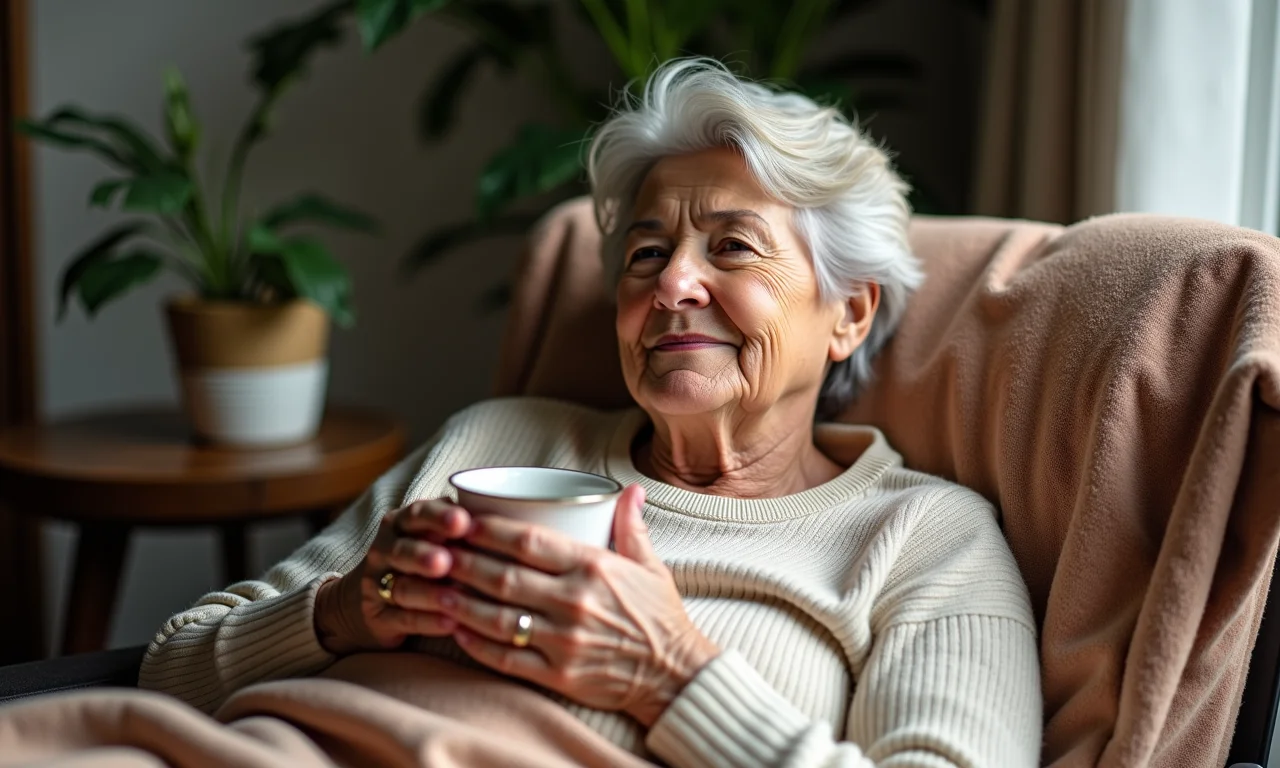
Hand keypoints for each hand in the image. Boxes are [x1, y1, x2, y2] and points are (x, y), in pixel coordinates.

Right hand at [313, 498, 470, 654]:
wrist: (374, 600)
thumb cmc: (423, 558)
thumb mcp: (437, 535)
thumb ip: (461, 524)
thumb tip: (506, 509)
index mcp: (400, 523)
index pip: (417, 514)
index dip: (439, 517)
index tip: (463, 521)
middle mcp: (383, 550)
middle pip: (402, 550)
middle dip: (424, 555)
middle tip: (446, 561)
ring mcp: (376, 584)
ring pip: (401, 587)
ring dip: (427, 592)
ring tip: (452, 596)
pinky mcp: (378, 617)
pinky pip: (402, 619)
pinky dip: (427, 621)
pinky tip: (450, 623)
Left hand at [440, 485, 718, 726]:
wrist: (674, 675)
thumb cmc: (659, 617)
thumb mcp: (651, 566)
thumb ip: (631, 525)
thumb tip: (629, 488)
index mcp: (594, 567)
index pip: (528, 541)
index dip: (489, 530)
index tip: (465, 521)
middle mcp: (574, 602)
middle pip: (503, 576)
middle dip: (463, 561)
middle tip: (437, 550)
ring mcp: (563, 641)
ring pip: (497, 618)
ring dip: (461, 602)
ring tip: (437, 588)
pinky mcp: (557, 675)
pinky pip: (506, 658)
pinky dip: (477, 645)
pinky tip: (458, 630)